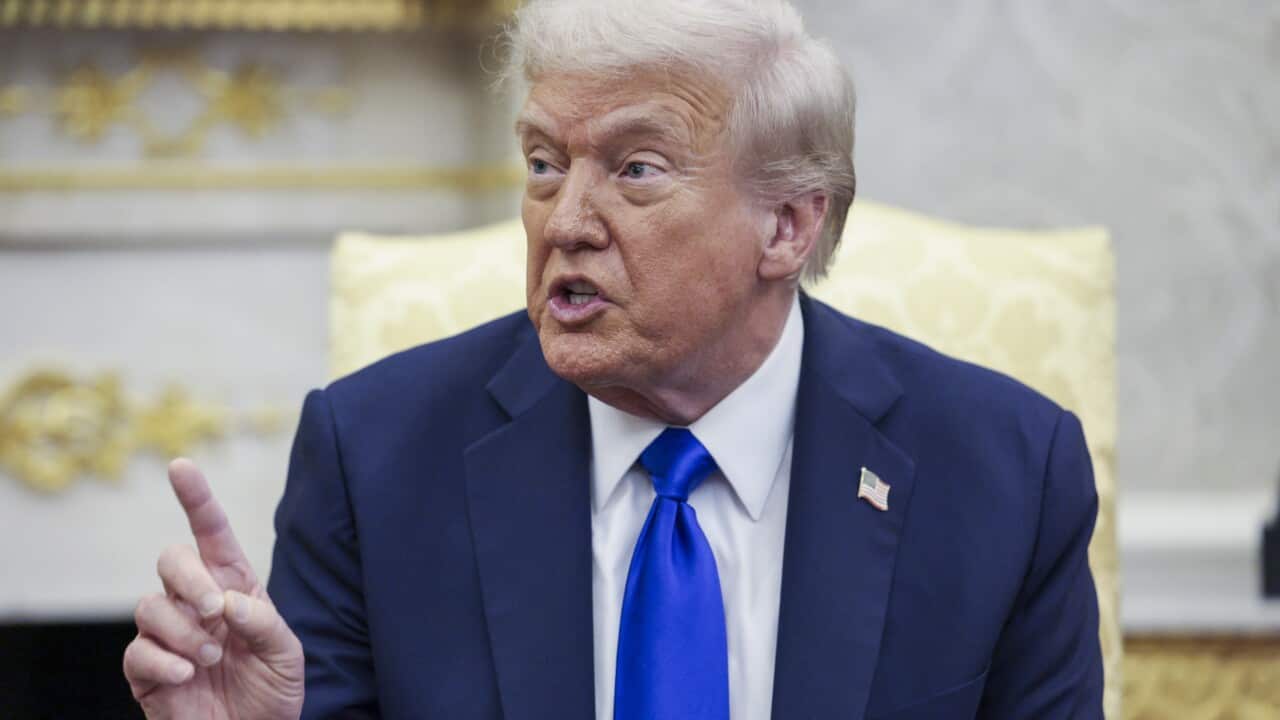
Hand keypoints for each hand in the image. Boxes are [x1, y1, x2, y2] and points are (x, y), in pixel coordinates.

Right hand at [123, 459, 304, 718]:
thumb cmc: (272, 690)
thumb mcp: (286, 654)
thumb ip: (263, 623)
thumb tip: (228, 600)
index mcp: (233, 587)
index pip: (211, 534)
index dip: (196, 498)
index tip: (181, 466)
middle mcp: (196, 603)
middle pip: (170, 559)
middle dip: (189, 579)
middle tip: (215, 610)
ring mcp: (168, 635)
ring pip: (149, 605)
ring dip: (182, 629)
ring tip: (209, 658)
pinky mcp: (147, 670)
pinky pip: (137, 651)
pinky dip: (163, 661)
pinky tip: (187, 676)